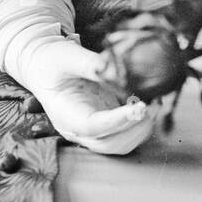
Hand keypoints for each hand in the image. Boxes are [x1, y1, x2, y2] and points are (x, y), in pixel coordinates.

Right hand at [23, 37, 154, 155]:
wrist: (47, 64)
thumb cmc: (54, 60)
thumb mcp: (67, 57)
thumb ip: (89, 63)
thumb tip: (114, 69)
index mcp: (65, 114)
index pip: (93, 127)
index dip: (118, 121)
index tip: (140, 107)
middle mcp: (78, 128)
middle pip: (109, 144)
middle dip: (135, 128)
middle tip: (153, 104)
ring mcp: (93, 128)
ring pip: (120, 144)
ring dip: (141, 129)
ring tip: (155, 103)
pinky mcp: (105, 122)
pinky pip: (125, 133)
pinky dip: (141, 123)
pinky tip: (150, 103)